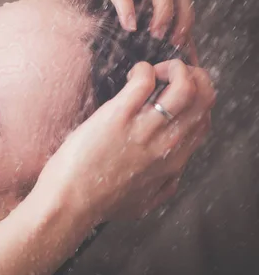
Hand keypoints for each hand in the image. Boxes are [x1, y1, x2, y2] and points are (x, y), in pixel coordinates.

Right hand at [17, 0, 193, 45]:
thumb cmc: (63, 10)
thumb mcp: (99, 29)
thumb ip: (119, 39)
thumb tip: (139, 69)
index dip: (186, 21)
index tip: (181, 50)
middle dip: (182, 14)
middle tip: (173, 41)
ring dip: (162, 8)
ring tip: (155, 33)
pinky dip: (128, 6)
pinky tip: (128, 26)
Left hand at [35, 59, 214, 223]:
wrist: (70, 205)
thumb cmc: (98, 203)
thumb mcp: (143, 202)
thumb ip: (164, 187)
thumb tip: (174, 174)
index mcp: (173, 162)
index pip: (203, 121)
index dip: (197, 100)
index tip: (177, 92)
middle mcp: (166, 144)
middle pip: (203, 99)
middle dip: (194, 76)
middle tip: (170, 74)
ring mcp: (144, 129)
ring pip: (185, 87)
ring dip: (174, 69)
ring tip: (154, 72)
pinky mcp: (118, 117)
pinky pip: (145, 81)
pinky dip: (144, 70)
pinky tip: (133, 74)